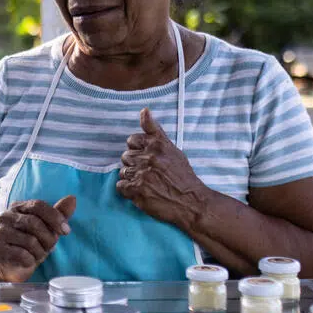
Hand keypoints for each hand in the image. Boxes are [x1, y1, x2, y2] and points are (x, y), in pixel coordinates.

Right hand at [0, 196, 76, 282]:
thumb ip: (59, 213)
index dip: (55, 217)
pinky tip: (28, 260)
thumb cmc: (31, 244)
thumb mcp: (47, 228)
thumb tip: (72, 198)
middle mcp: (6, 216)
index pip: (38, 205)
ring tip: (38, 254)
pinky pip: (22, 255)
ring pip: (30, 241)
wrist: (12, 265)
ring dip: (40, 252)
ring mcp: (0, 233)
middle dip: (48, 238)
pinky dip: (31, 260)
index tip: (66, 231)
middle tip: (50, 247)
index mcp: (18, 207)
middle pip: (34, 223)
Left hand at [116, 108, 209, 227]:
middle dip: (135, 164)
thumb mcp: (172, 149)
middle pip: (126, 156)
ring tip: (146, 183)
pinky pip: (120, 186)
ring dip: (132, 178)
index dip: (137, 150)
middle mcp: (148, 157)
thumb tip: (143, 110)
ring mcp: (141, 174)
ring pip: (123, 171)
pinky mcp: (137, 190)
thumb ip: (155, 131)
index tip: (146, 157)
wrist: (191, 202)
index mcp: (156, 145)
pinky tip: (140, 191)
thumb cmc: (182, 175)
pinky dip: (128, 190)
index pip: (132, 140)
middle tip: (149, 173)